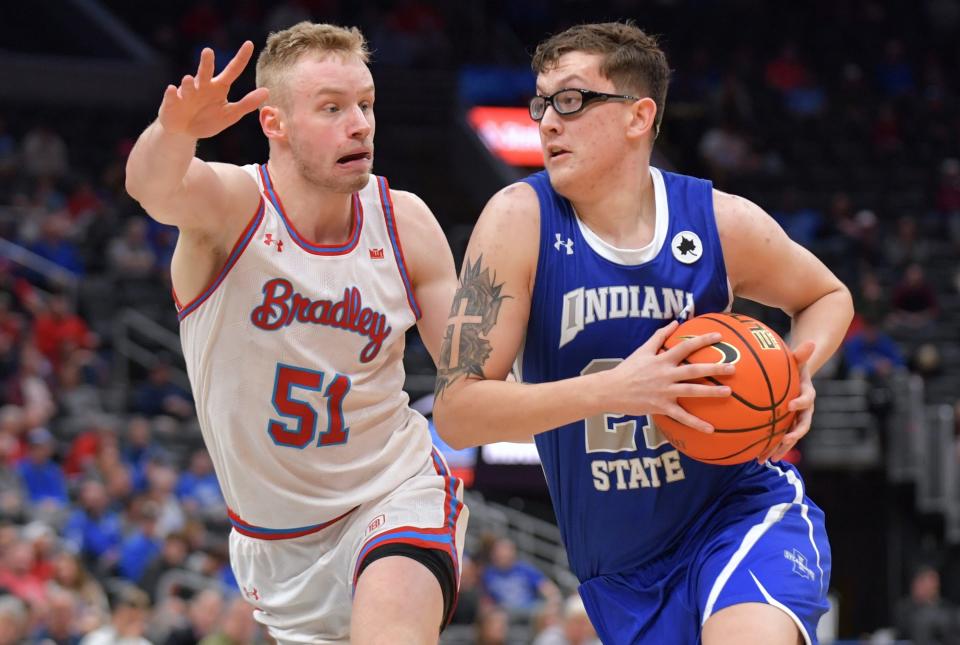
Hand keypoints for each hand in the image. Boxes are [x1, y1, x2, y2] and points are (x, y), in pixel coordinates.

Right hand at [158, 41, 269, 138]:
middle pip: (206, 72)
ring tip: (189, 78)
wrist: (184, 131)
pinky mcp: (172, 102)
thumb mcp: (230, 114)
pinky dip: (172, 94)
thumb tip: (266, 91)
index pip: (232, 70)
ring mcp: (186, 93)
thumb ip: (247, 104)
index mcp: (219, 87)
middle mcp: (202, 86)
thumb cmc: (208, 120)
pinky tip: (172, 90)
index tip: (250, 44)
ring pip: (188, 85)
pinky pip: (172, 97)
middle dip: (206, 63)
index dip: (241, 58)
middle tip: (208, 52)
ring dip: (188, 83)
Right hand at [605, 320, 733, 432]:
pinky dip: (696, 423)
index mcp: (662, 359)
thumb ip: (659, 336)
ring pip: (691, 391)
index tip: (719, 337)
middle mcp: (665, 374)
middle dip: (714, 368)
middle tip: (733, 367)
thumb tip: (675, 322)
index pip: (685, 347)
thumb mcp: (642, 350)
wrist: (611, 389)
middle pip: (693, 370)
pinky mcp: (661, 407)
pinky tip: (711, 429)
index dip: (702, 340)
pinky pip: (681, 417)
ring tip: (728, 392)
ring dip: (710, 392)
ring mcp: (664, 391)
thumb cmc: (628, 369)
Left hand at [759, 341, 815, 461]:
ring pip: (788, 437)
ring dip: (778, 448)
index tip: (791, 405)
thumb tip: (811, 342)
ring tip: (765, 459)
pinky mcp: (784, 425)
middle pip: (801, 426)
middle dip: (792, 436)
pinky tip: (754, 457)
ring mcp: (794, 420)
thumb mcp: (797, 358)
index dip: (801, 403)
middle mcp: (803, 410)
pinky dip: (767, 447)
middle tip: (784, 442)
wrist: (797, 376)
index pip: (807, 399)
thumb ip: (801, 353)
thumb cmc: (794, 365)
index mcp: (807, 394)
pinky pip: (776, 438)